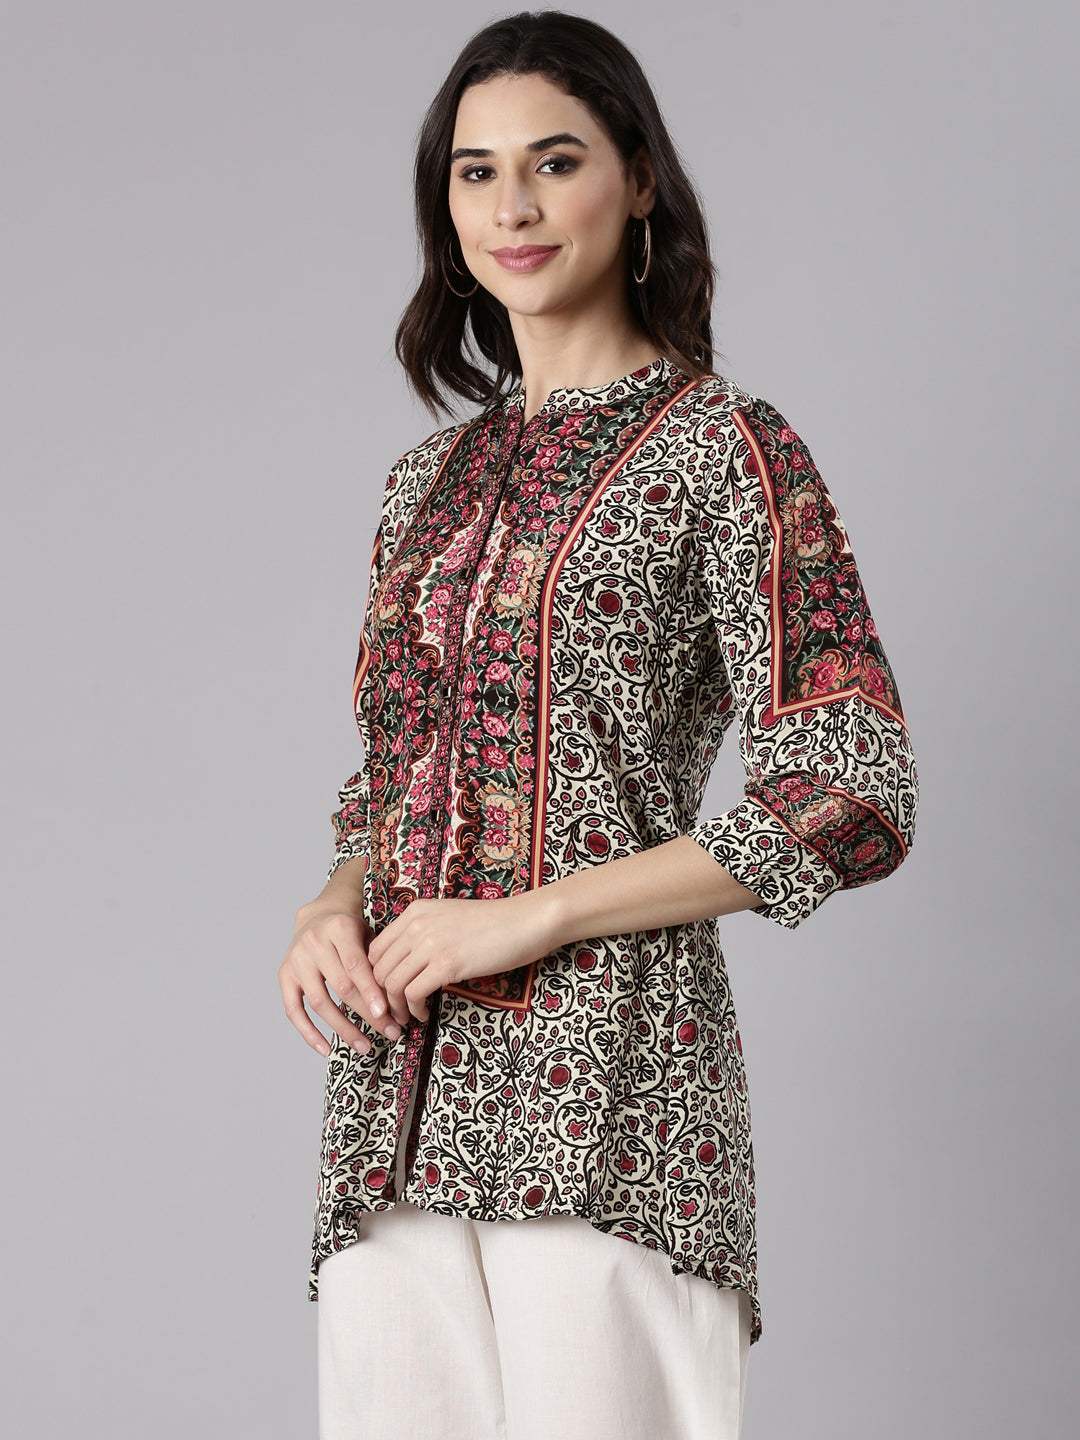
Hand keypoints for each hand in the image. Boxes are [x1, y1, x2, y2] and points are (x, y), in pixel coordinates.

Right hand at [279, 904, 405, 1057]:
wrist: (317, 917)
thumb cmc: (350, 932)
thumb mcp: (368, 935)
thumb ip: (379, 962)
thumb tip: (399, 1002)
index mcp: (339, 928)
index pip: (356, 965)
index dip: (371, 992)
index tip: (387, 1014)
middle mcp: (314, 942)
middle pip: (341, 986)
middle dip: (367, 1014)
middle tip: (389, 1032)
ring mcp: (296, 960)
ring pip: (319, 1002)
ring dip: (343, 1029)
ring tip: (365, 1047)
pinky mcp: (284, 975)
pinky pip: (294, 1010)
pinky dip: (309, 1032)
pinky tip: (326, 1049)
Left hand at [368, 892, 555, 1024]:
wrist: (527, 921)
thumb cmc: (494, 923)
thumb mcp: (448, 918)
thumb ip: (424, 933)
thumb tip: (407, 963)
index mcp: (415, 912)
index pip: (375, 950)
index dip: (377, 977)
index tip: (388, 993)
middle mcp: (417, 925)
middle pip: (378, 969)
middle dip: (382, 997)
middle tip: (395, 1012)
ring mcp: (431, 943)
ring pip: (391, 983)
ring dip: (397, 1007)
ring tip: (409, 1015)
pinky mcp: (448, 964)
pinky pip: (413, 993)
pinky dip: (414, 1008)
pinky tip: (425, 1012)